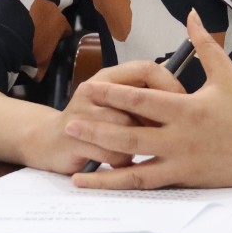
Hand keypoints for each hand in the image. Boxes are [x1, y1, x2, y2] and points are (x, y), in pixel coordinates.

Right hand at [20, 57, 186, 174]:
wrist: (48, 140)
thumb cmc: (92, 120)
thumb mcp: (113, 98)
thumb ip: (141, 93)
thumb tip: (179, 88)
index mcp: (108, 77)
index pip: (146, 69)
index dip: (169, 84)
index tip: (183, 101)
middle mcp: (94, 91)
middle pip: (138, 101)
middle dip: (156, 120)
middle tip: (167, 132)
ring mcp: (82, 116)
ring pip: (127, 130)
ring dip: (140, 145)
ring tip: (144, 150)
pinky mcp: (74, 142)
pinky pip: (112, 155)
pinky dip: (123, 163)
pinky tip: (125, 163)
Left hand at [65, 11, 231, 188]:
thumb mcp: (227, 74)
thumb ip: (204, 44)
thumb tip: (190, 14)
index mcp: (188, 109)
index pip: (143, 100)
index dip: (114, 94)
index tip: (90, 88)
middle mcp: (181, 138)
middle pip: (130, 135)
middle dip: (98, 130)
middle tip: (70, 123)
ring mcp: (182, 163)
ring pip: (135, 168)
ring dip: (104, 167)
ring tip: (77, 167)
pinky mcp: (187, 181)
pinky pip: (150, 186)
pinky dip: (125, 187)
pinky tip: (107, 186)